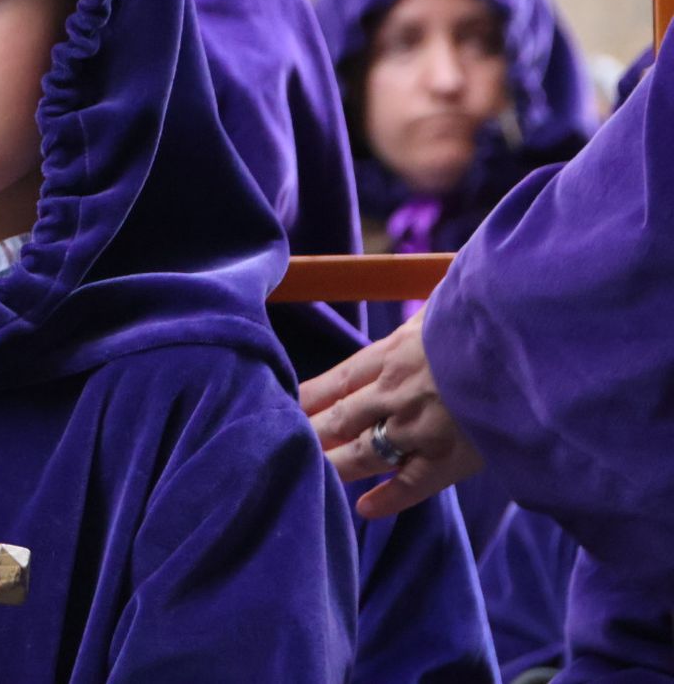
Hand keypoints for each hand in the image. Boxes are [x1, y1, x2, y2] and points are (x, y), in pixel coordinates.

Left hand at [299, 310, 485, 517]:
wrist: (532, 342)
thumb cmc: (493, 316)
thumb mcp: (449, 305)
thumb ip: (429, 319)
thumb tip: (431, 312)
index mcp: (393, 352)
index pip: (337, 380)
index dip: (308, 397)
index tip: (284, 408)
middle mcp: (395, 391)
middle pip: (339, 418)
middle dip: (310, 434)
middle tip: (281, 447)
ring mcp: (418, 427)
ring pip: (361, 453)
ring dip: (333, 466)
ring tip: (308, 476)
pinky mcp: (449, 457)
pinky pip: (410, 486)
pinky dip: (386, 500)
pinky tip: (363, 509)